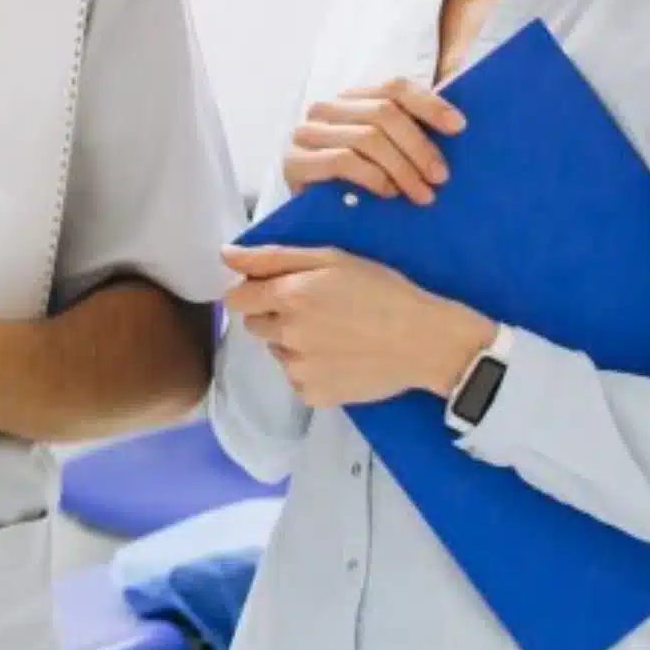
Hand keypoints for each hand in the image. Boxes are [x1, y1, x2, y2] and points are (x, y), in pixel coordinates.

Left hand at [220, 243, 493, 409]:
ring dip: (294, 342)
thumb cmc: (382, 291)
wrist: (424, 342)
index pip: (236, 297)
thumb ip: (272, 256)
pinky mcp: (312, 394)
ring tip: (335, 334)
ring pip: (276, 351)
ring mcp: (298, 369)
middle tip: (317, 309)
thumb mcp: (332, 259)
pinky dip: (311, 369)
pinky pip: (296, 377)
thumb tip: (225, 255)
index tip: (277, 290)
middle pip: (254, 324)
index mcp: (289, 297)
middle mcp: (286, 335)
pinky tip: (341, 357)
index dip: (253, 291)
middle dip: (275, 315)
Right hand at [283, 78, 465, 207]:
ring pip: (367, 137)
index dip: (429, 104)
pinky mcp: (295, 160)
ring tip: (422, 194)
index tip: (459, 127)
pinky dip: (373, 177)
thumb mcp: (387, 155)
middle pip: (384, 113)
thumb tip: (459, 125)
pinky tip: (389, 193)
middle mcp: (327, 108)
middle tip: (441, 176)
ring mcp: (307, 133)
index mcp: (353, 99)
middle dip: (419, 146)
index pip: (395, 87)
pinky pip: (343, 161)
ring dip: (402, 168)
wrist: (308, 218)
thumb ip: (411, 135)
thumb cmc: (357, 185)